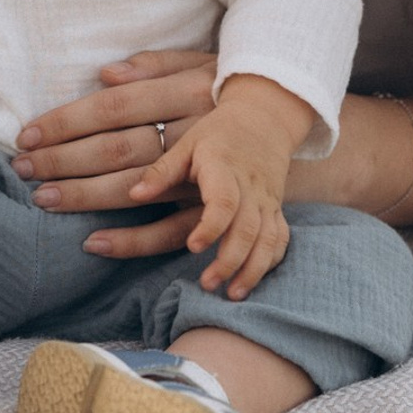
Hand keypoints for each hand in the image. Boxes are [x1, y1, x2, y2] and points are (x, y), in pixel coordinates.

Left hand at [13, 49, 217, 256]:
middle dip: (65, 160)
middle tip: (23, 169)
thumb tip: (105, 73)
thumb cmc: (226, 87)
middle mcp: (195, 132)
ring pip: (138, 189)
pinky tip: (94, 242)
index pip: (116, 106)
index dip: (68, 121)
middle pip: (120, 147)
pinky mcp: (215, 210)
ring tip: (45, 200)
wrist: (286, 119)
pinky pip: (170, 231)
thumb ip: (153, 64)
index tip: (28, 135)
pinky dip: (132, 241)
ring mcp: (205, 175)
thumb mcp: (198, 61)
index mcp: (186, 91)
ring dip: (87, 198)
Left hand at [130, 74, 313, 300]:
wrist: (264, 117)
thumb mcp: (188, 143)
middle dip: (230, 260)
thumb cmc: (218, 132)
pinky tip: (250, 282)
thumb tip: (133, 195)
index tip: (193, 247)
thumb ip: (162, 170)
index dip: (211, 226)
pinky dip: (268, 263)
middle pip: (247, 229)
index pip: (224, 201)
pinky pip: (280, 240)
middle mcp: (251, 187)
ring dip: (252, 269)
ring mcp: (267, 201)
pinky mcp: (276, 210)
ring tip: (231, 295)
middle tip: (207, 285)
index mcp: (225, 168)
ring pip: (267, 240)